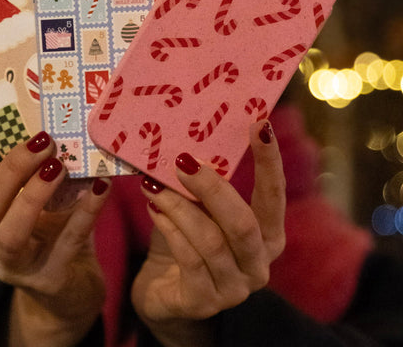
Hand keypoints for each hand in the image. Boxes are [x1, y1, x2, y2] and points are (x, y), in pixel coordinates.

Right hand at [0, 88, 110, 346]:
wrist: (69, 290)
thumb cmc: (52, 230)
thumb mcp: (40, 196)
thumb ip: (39, 168)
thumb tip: (53, 117)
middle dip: (12, 169)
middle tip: (42, 139)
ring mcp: (16, 264)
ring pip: (12, 232)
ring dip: (35, 195)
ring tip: (58, 165)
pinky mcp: (49, 279)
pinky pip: (68, 241)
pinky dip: (85, 212)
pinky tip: (101, 187)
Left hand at [131, 120, 285, 346]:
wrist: (164, 292)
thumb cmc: (187, 241)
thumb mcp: (199, 210)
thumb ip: (202, 187)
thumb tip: (187, 144)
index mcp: (267, 237)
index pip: (274, 197)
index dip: (269, 162)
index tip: (260, 124)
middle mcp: (258, 265)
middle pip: (243, 224)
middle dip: (212, 188)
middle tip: (183, 162)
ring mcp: (233, 289)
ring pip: (210, 241)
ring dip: (178, 207)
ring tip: (152, 184)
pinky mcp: (203, 301)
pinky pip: (187, 259)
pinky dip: (168, 229)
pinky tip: (153, 209)